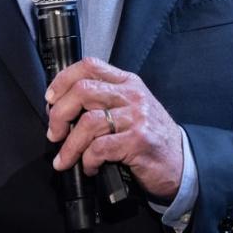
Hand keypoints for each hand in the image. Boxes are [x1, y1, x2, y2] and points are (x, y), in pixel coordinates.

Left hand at [46, 57, 181, 199]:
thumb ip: (104, 100)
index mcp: (127, 82)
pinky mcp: (138, 141)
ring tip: (65, 158)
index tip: (50, 99)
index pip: (89, 65)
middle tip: (54, 133)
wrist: (182, 162)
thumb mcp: (131, 108)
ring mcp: (137, 117)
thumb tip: (62, 107)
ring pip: (88, 122)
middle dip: (59, 114)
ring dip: (70, 145)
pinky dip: (87, 160)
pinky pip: (100, 147)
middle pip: (83, 91)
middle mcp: (132, 95)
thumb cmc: (151, 136)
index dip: (63, 79)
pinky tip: (89, 167)